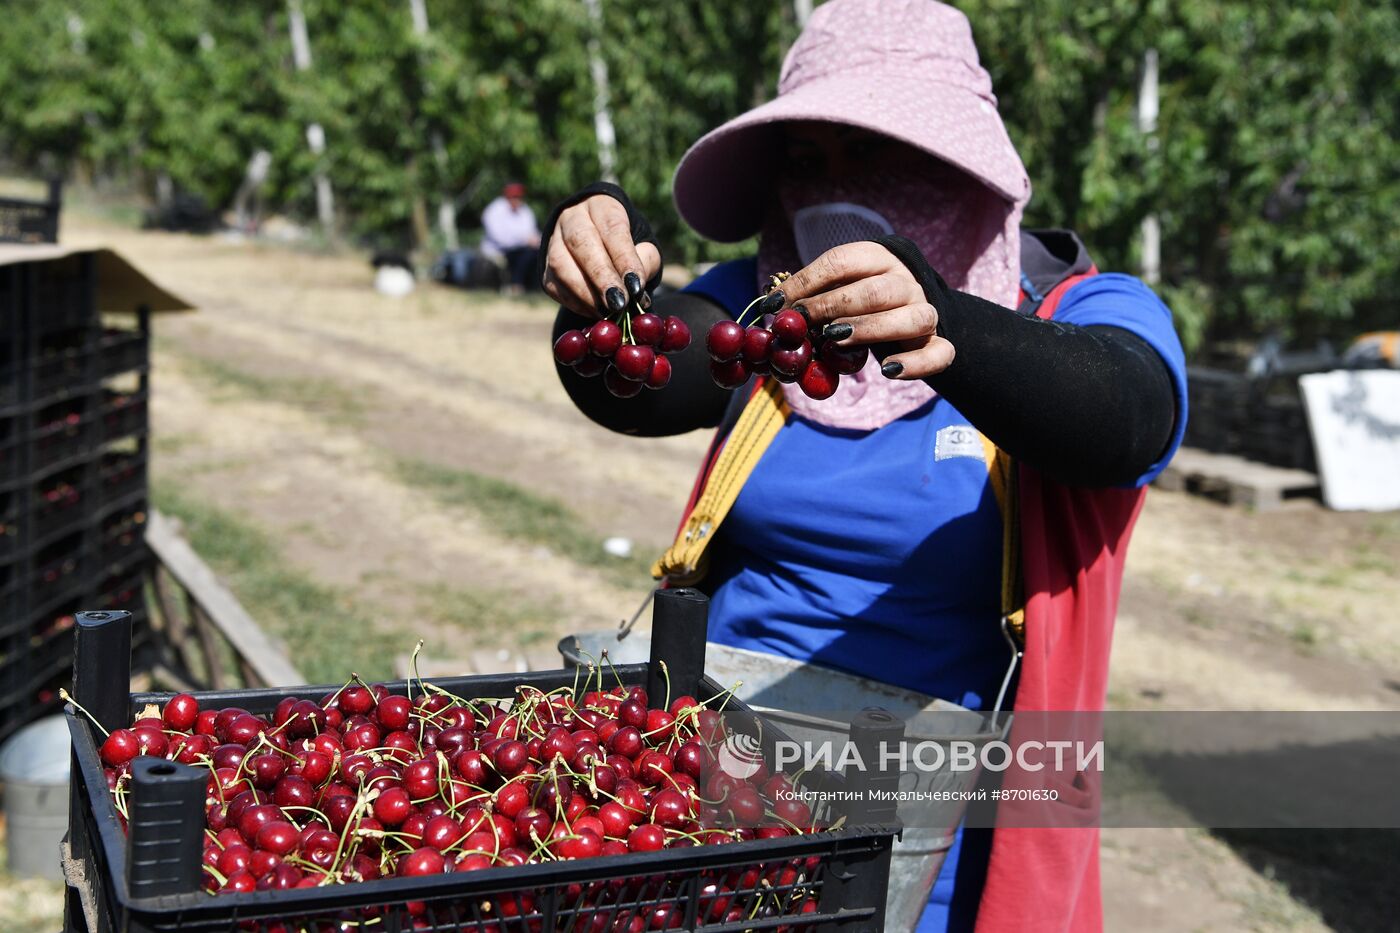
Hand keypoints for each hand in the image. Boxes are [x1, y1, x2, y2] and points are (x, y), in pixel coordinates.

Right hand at [542, 193, 661, 318]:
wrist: (598, 244)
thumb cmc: (626, 246)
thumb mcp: (643, 245)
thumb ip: (646, 261)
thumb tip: (636, 289)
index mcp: (601, 205)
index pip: (612, 229)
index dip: (624, 259)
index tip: (636, 286)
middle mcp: (572, 217)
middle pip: (582, 243)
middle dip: (601, 277)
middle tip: (618, 303)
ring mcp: (553, 240)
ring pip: (561, 265)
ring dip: (585, 293)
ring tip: (606, 311)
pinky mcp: (545, 266)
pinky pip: (554, 285)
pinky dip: (574, 302)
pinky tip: (594, 311)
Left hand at [778, 241, 953, 378]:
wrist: (915, 317)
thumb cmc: (864, 303)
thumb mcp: (840, 290)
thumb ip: (813, 297)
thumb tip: (773, 307)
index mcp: (879, 261)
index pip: (843, 261)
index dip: (807, 281)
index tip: (776, 305)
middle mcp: (907, 282)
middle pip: (876, 291)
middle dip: (833, 305)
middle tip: (802, 321)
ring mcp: (927, 312)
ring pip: (912, 318)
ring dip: (871, 329)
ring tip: (836, 340)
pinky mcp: (940, 343)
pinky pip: (937, 353)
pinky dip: (915, 364)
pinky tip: (888, 371)